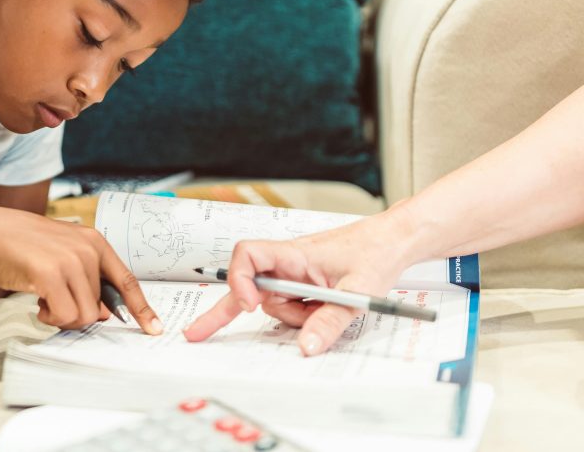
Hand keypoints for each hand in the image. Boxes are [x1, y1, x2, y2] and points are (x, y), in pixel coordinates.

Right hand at [0, 206, 163, 334]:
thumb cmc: (21, 248)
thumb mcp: (62, 255)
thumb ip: (85, 278)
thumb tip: (104, 313)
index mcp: (94, 241)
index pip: (127, 280)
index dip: (142, 307)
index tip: (154, 328)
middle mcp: (88, 249)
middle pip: (101, 308)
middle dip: (77, 314)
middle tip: (53, 301)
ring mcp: (72, 260)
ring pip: (86, 315)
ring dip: (62, 317)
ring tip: (43, 299)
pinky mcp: (52, 273)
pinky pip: (65, 316)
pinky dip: (50, 318)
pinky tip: (37, 303)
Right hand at [183, 211, 414, 354]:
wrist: (392, 241)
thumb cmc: (374, 252)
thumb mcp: (358, 291)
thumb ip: (330, 320)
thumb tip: (306, 346)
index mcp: (294, 254)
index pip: (248, 256)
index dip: (239, 280)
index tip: (248, 305)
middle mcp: (287, 262)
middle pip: (250, 287)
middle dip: (236, 310)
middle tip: (196, 333)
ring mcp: (293, 274)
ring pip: (273, 304)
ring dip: (292, 316)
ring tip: (325, 309)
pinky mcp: (301, 284)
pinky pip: (287, 305)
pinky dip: (298, 315)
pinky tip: (316, 312)